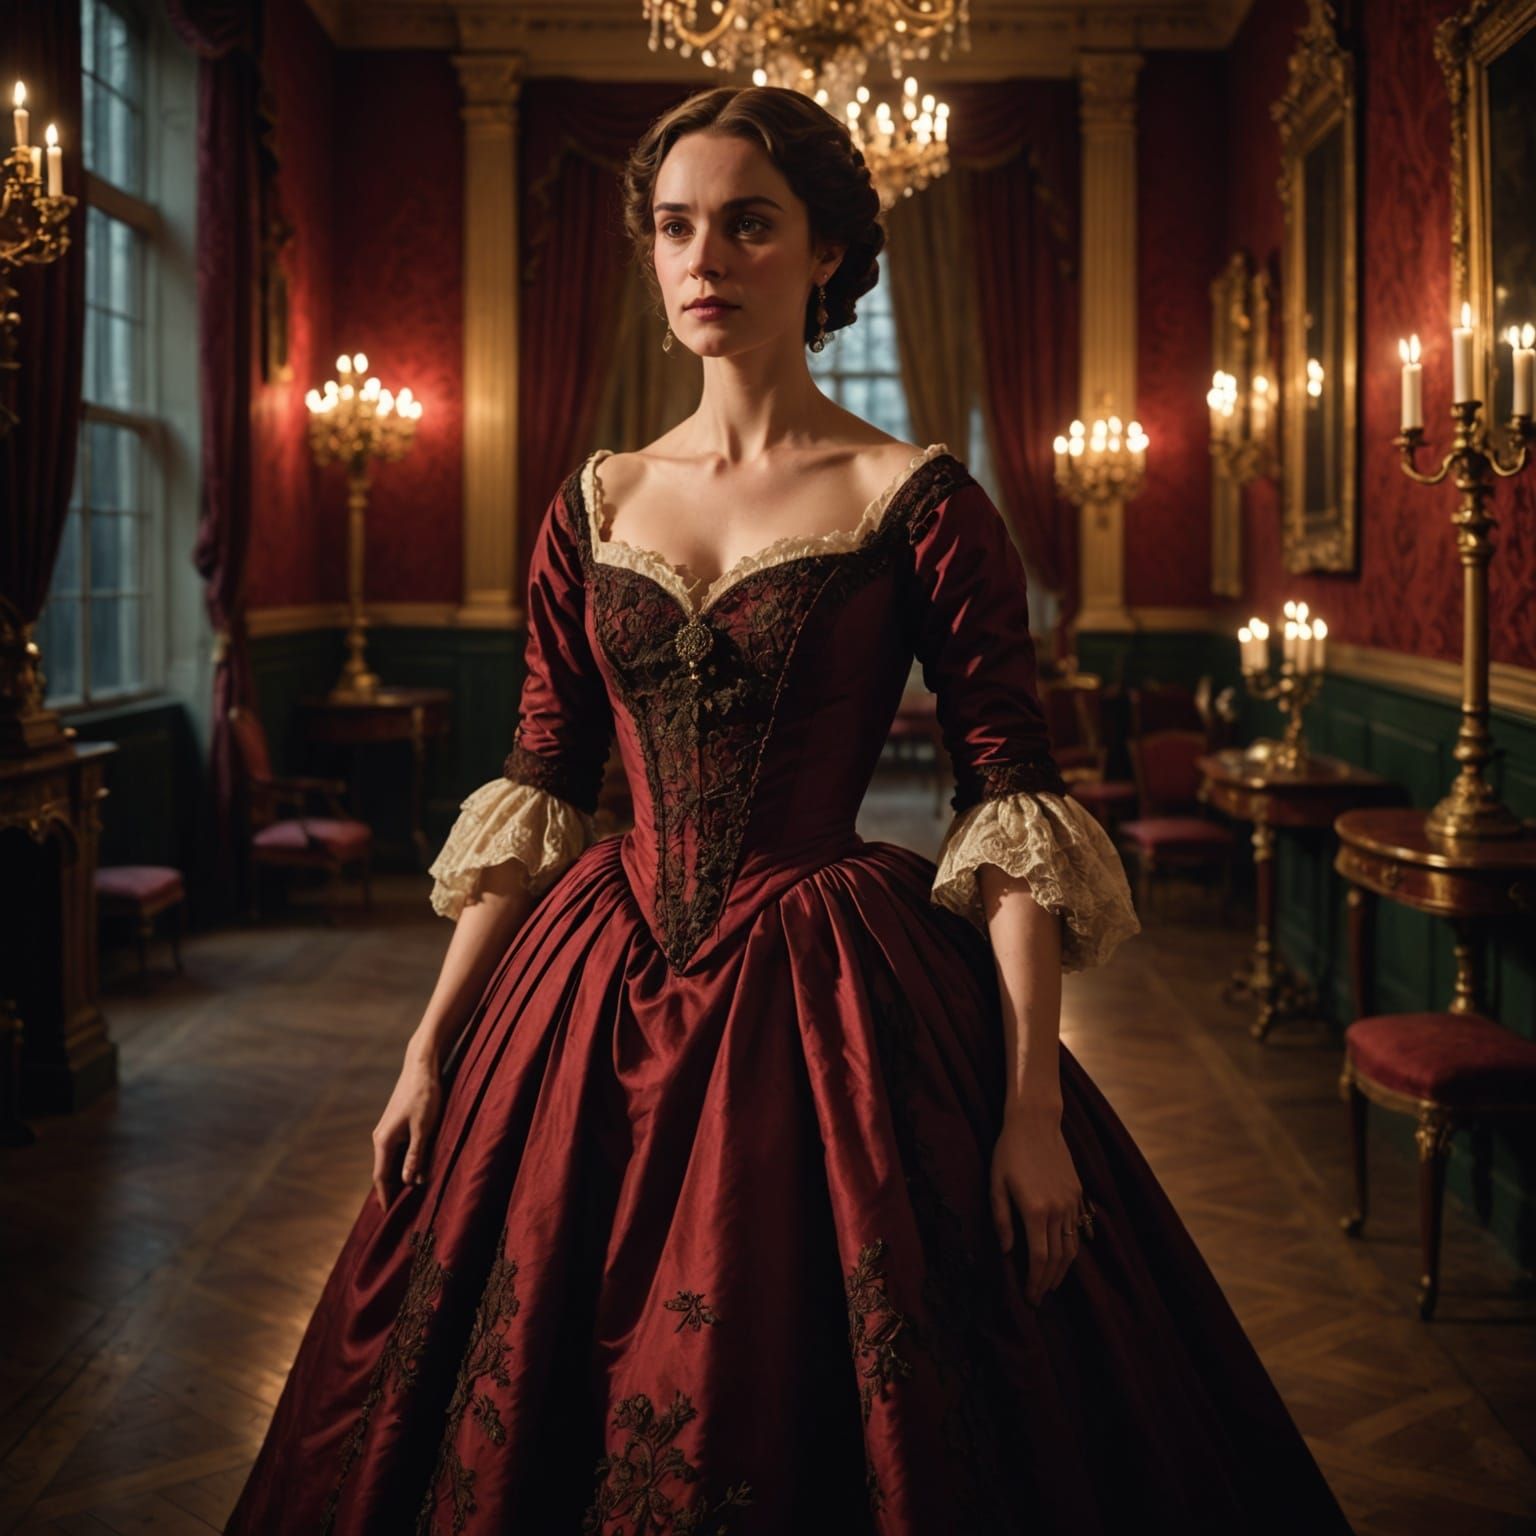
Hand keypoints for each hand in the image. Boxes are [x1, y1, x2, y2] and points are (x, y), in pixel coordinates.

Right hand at [371, 1051, 442, 1212]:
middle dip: (390, 1190)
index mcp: (384, 1140)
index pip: (381, 1176)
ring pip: (390, 1160)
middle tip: (398, 1213)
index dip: (385, 1196)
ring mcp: (387, 1130)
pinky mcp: (395, 1124)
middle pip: (383, 1170)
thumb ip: (416, 1155)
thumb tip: (409, 1182)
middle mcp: (380, 1137)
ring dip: (397, 1176)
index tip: (386, 1216)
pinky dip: (402, 1163)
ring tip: (406, 1196)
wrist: (422, 1066)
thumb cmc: (424, 1096)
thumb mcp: (424, 1128)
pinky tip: (412, 1170)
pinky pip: (396, 1150)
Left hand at [989, 1103, 1084, 1305]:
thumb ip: (1001, 1220)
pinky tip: (1065, 1257)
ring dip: (1063, 1270)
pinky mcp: (1077, 1193)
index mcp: (1035, 1211)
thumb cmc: (1009, 1152)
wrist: (1035, 1123)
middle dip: (1048, 1282)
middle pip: (1057, 1258)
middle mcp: (1058, 1210)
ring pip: (1071, 1247)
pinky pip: (1079, 1229)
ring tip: (1052, 1284)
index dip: (1035, 1281)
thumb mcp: (996, 1184)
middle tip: (1040, 1298)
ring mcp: (1071, 1202)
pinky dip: (1073, 1249)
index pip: (1038, 1258)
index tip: (1030, 1298)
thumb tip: (1007, 1252)